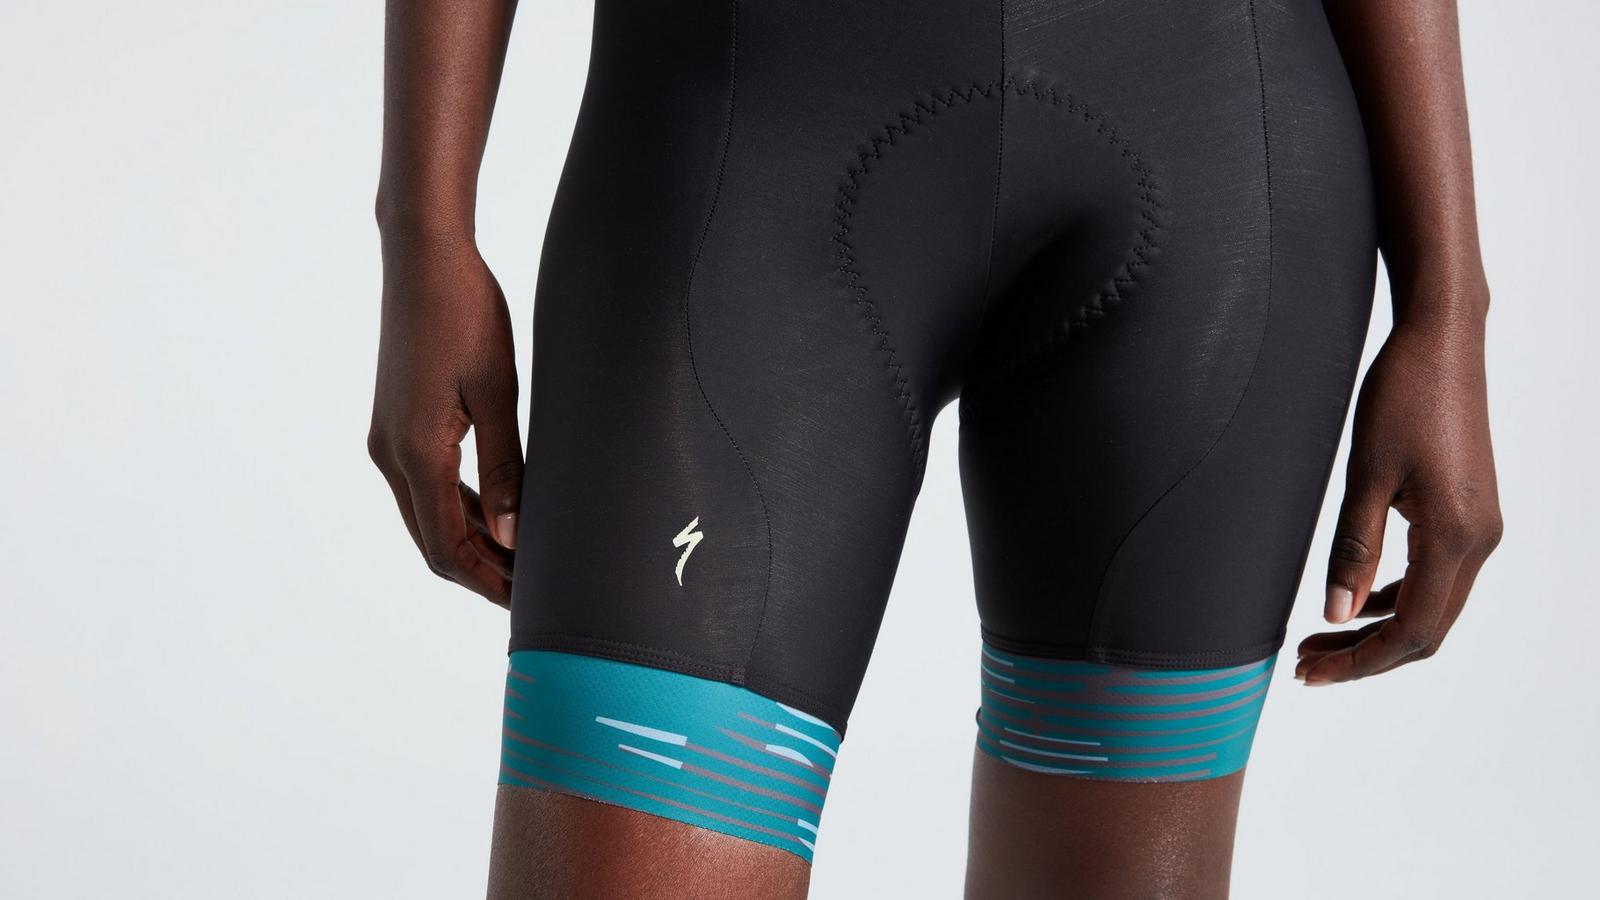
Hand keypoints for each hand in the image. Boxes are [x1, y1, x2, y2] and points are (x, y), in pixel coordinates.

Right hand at [367, 234, 521, 607]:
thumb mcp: (498, 392)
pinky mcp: (396, 424)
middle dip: (481, 572)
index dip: (488, 581)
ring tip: (523, 558)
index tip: (529, 601)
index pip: (448, 547)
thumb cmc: (466, 313)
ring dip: (471, 543)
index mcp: (415, 453)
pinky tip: (497, 513)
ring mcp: (387, 440)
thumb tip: (515, 536)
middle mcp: (391, 454)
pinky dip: (459, 509)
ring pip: (428, 516)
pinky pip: (425, 486)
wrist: (422, 257)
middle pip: (433, 542)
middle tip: (535, 590)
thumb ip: (507, 468)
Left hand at [1297, 304, 1502, 684]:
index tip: (1312, 673)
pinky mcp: (1469, 513)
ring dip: (1376, 629)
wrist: (1442, 343)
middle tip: (1306, 665)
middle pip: (1425, 630)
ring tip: (1317, 639)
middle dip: (1365, 656)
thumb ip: (1352, 549)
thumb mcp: (1365, 475)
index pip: (1412, 631)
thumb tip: (1335, 616)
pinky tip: (1353, 599)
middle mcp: (1479, 541)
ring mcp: (1479, 528)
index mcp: (1456, 536)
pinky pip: (1434, 575)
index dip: (1361, 662)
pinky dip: (1393, 597)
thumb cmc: (1402, 396)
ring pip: (1431, 605)